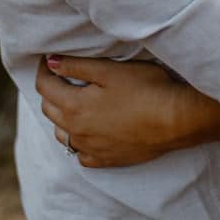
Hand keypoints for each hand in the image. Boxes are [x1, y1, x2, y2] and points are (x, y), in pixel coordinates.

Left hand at [33, 55, 195, 168]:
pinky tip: (88, 132)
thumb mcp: (109, 71)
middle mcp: (76, 131)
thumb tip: (50, 62)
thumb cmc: (145, 89)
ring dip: (61, 116)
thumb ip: (76, 66)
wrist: (175, 121)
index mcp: (74, 106)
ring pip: (62, 134)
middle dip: (50, 90)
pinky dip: (78, 141)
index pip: (44, 86)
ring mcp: (90, 148)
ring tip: (73, 102)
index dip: (44, 70)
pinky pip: (80, 154)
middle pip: (49, 109)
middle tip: (61, 76)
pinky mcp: (106, 160)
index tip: (49, 59)